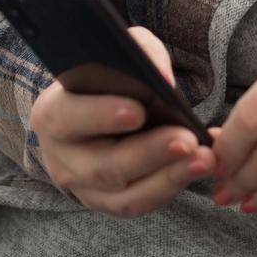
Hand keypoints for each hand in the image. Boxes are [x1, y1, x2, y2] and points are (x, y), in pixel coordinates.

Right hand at [30, 24, 217, 216]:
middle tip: (188, 140)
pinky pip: (139, 204)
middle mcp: (61, 157)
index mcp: (51, 114)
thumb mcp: (116, 53)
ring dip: (169, 178)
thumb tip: (163, 78)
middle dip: (150, 153)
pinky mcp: (105, 203)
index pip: (69, 117)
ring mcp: (82, 187)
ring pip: (124, 195)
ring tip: (204, 159)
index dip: (101, 115)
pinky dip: (171, 187)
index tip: (138, 111)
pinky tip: (198, 168)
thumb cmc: (105, 78)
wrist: (90, 112)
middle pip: (104, 165)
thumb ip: (140, 54)